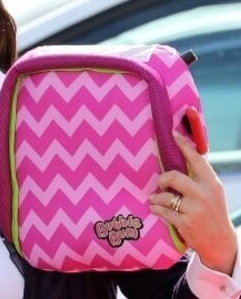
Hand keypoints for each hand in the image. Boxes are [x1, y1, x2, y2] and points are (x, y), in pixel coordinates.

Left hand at [149, 131, 237, 275]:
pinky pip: (161, 211)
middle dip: (163, 179)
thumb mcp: (211, 192)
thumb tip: (183, 155)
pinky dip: (156, 209)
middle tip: (162, 184)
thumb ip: (199, 177)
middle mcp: (204, 194)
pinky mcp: (185, 223)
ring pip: (164, 196)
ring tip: (156, 200)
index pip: (196, 159)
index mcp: (211, 183)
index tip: (172, 134)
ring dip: (157, 198)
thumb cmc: (212, 212)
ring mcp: (194, 209)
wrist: (220, 241)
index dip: (183, 145)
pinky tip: (155, 209)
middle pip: (173, 177)